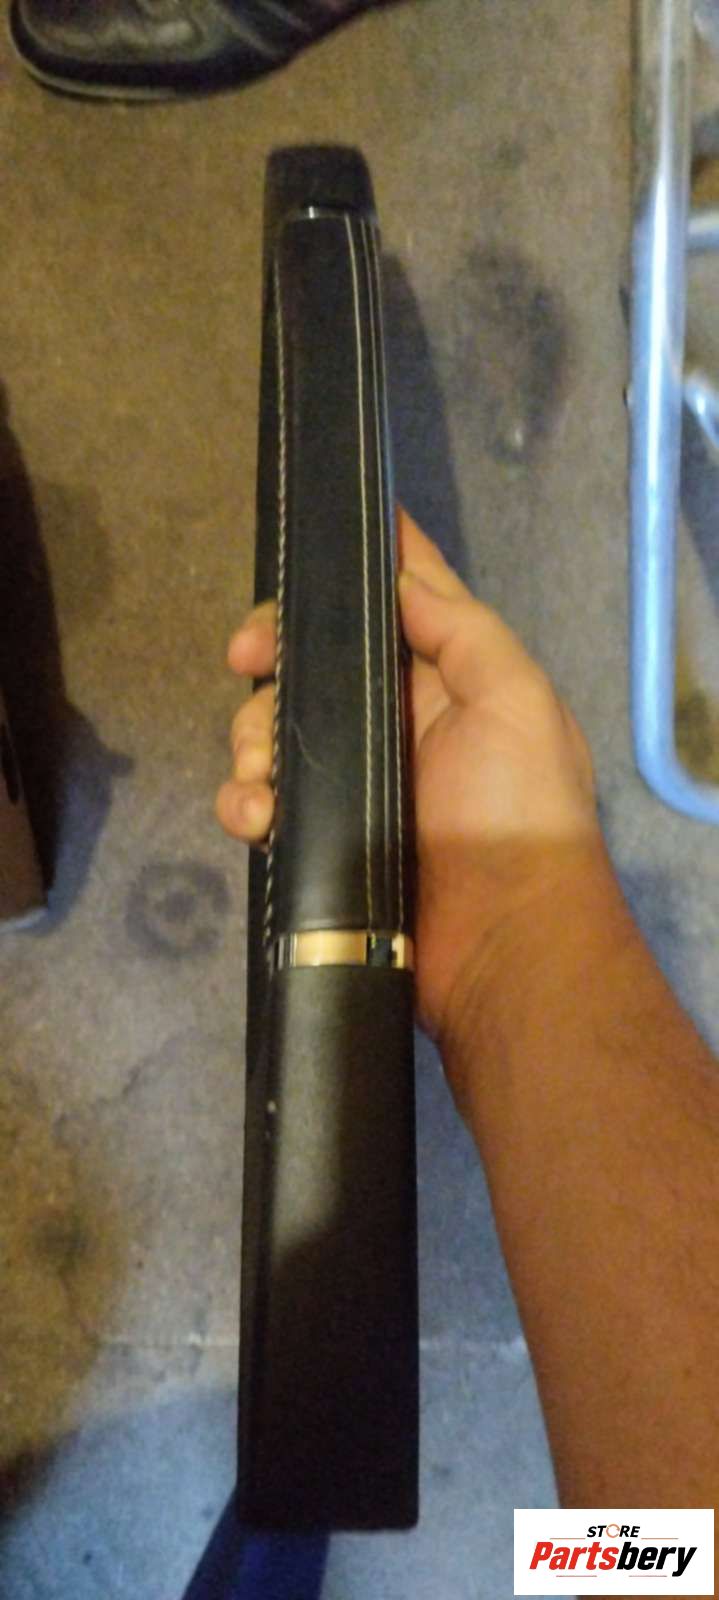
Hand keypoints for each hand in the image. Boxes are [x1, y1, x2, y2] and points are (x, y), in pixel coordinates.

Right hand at [217, 511, 600, 1075]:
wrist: (503, 944)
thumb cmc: (520, 810)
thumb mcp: (518, 700)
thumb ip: (462, 629)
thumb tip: (399, 579)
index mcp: (448, 680)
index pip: (396, 604)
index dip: (350, 573)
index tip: (300, 559)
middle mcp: (396, 723)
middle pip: (312, 663)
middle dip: (271, 653)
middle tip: (244, 659)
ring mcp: (353, 785)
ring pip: (275, 730)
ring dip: (252, 737)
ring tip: (260, 771)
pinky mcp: (321, 841)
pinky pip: (261, 805)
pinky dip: (243, 804)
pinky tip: (256, 819)